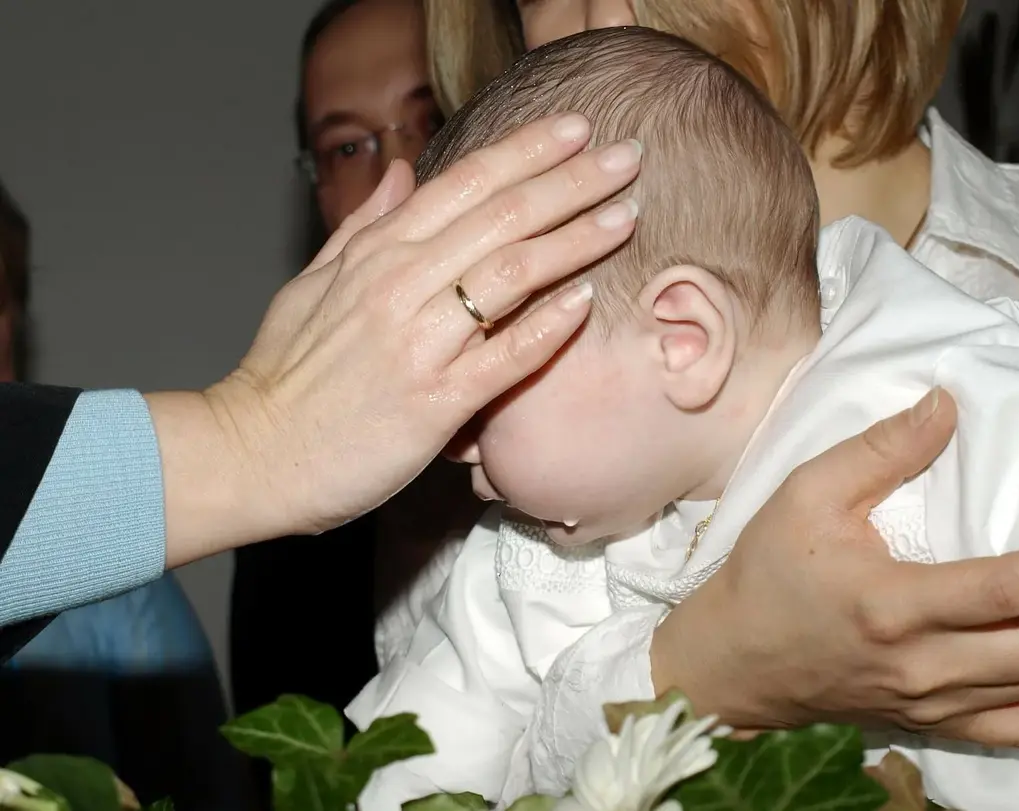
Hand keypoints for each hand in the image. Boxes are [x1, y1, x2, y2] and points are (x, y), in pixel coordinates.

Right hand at [150, 114, 641, 565]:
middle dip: (571, 182)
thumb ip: (361, 227)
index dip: (525, 151)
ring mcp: (418, 342)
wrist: (253, 456)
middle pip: (501, 216)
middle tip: (626, 158)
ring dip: (574, 241)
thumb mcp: (312, 285)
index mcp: (374, 253)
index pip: (464, 184)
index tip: (575, 129)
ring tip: (625, 217)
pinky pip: (503, 355)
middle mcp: (399, 285)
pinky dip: (547, 326)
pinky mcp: (434, 402)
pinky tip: (588, 301)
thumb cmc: (285, 376)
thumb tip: (397, 173)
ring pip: (510, 274)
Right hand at [652, 388, 1018, 752]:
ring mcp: (929, 703)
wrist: (731, 662)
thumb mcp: (807, 495)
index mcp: (892, 605)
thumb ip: (880, 451)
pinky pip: (1010, 737)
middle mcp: (921, 664)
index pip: (1004, 590)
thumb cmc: (767, 572)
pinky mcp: (929, 722)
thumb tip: (946, 407)